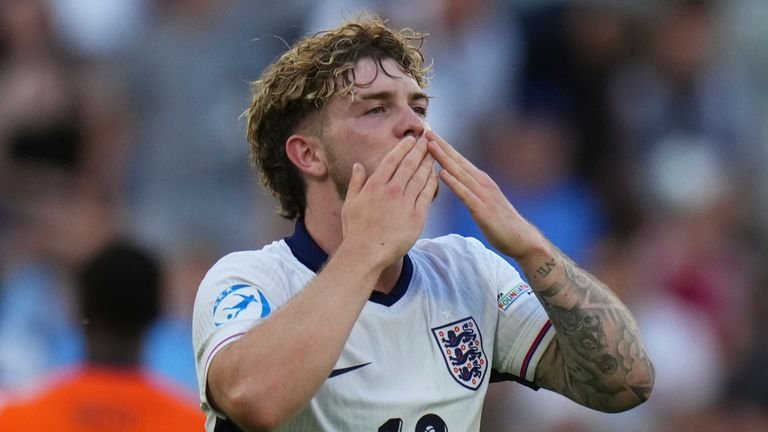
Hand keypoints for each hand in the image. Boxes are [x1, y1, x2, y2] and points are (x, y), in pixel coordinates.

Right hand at [341, 136, 438, 268]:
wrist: (366, 253)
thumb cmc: (356, 230)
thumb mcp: (350, 203)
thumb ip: (356, 182)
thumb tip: (358, 165)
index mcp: (375, 185)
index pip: (392, 160)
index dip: (403, 147)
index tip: (411, 140)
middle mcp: (391, 190)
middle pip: (409, 164)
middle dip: (420, 150)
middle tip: (428, 140)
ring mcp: (405, 202)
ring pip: (420, 177)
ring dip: (428, 163)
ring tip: (434, 154)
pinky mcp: (417, 216)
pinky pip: (427, 195)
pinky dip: (432, 183)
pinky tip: (436, 175)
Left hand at [426, 130, 547, 261]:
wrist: (520, 238)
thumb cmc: (501, 222)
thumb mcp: (483, 201)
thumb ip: (470, 190)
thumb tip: (456, 182)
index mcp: (480, 180)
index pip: (459, 160)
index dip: (444, 147)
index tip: (429, 135)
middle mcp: (482, 183)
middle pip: (457, 161)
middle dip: (441, 146)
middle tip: (425, 131)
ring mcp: (483, 194)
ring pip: (459, 173)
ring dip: (444, 158)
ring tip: (430, 146)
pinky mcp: (482, 209)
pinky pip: (465, 194)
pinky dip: (453, 182)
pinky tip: (442, 174)